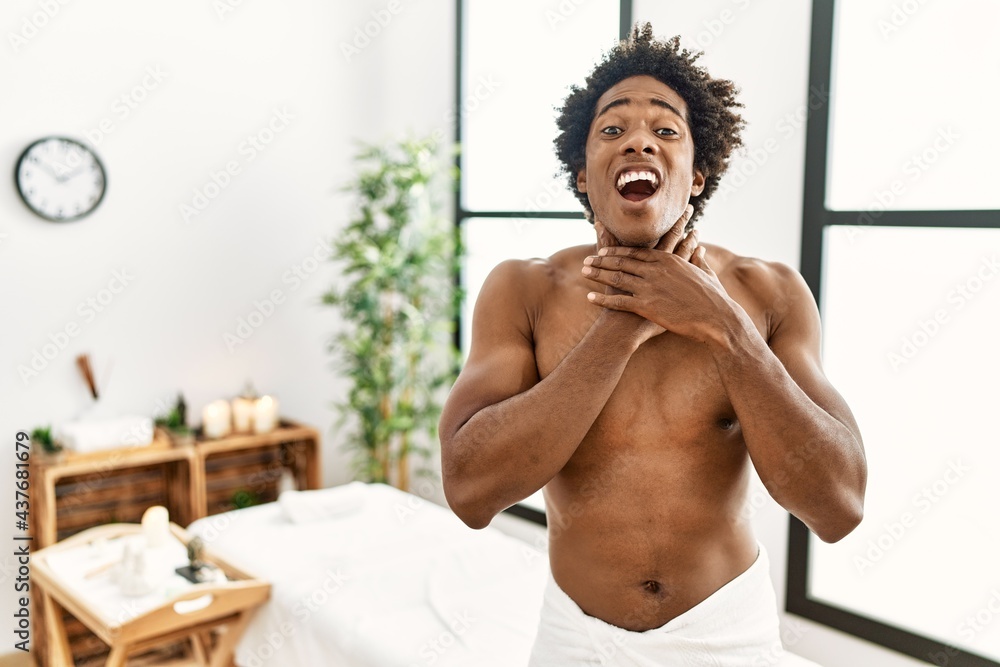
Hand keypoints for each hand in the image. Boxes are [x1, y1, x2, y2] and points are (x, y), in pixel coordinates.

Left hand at [583, 205, 727, 344]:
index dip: (617, 251)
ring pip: (616, 279)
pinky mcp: (647, 307)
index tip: (603, 250)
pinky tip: (590, 298)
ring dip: (597, 275)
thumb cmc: (714, 298)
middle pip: (621, 262)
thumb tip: (700, 249)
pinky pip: (619, 302)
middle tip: (587, 259)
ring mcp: (650, 288)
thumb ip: (698, 259)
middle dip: (601, 260)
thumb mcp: (706, 273)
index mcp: (668, 260)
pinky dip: (603, 300)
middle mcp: (655, 270)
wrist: (717, 318)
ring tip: (583, 272)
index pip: (636, 252)